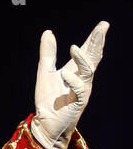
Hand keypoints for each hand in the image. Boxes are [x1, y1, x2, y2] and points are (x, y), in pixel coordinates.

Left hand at [30, 21, 108, 148]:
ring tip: (74, 47)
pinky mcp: (78, 102)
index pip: (88, 52)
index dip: (95, 38)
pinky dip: (73, 80)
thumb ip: (48, 53)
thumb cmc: (48, 99)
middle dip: (97, 42)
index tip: (103, 24)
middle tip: (102, 28)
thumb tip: (48, 32)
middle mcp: (83, 79)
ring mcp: (82, 90)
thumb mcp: (45, 72)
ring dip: (82, 58)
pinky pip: (79, 89)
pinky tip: (65, 73)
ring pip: (88, 71)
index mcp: (76, 71)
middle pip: (94, 58)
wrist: (46, 123)